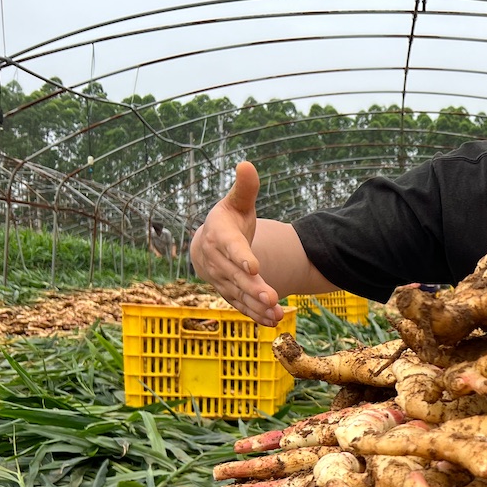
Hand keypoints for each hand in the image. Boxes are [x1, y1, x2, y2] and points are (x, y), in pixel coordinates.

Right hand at [189, 161, 282, 325]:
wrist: (209, 245)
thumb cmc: (228, 220)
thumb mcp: (236, 203)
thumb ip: (245, 189)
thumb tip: (247, 164)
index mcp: (220, 236)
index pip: (230, 247)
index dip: (241, 256)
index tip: (254, 265)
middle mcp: (217, 261)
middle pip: (236, 276)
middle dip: (253, 287)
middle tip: (271, 297)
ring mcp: (222, 280)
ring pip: (239, 295)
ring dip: (257, 305)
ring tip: (278, 313)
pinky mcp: (229, 293)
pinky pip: (241, 306)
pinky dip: (256, 315)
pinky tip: (273, 321)